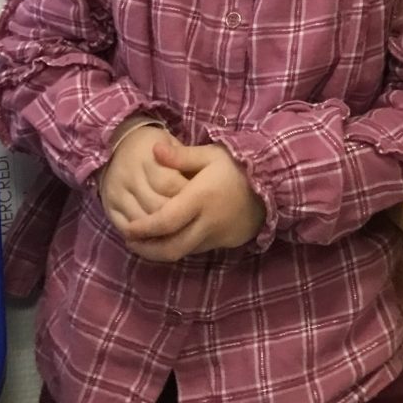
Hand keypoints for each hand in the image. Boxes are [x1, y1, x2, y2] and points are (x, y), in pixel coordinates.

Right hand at [99, 124, 186, 233]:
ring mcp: (115, 193)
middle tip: (196, 223)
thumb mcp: (173, 142)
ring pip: (141, 221)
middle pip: (156, 206)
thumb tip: (195, 179)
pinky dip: (143, 238)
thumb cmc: (155, 145)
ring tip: (182, 234)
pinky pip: (126, 228)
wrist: (121, 144)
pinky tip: (160, 240)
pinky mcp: (109, 207)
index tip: (203, 204)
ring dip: (161, 232)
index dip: (188, 197)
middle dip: (178, 218)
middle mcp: (128, 175)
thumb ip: (185, 158)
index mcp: (147, 156)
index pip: (169, 184)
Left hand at [116, 138, 265, 262]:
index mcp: (200, 198)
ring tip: (146, 242)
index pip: (165, 221)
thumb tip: (154, 150)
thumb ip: (180, 155)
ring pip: (184, 252)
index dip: (143, 228)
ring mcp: (218, 235)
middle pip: (172, 247)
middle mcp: (208, 221)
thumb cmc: (239, 166)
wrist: (275, 184)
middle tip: (131, 243)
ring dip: (162, 251)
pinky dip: (182, 245)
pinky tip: (172, 236)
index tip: (127, 229)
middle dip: (147, 250)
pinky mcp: (226, 242)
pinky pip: (198, 248)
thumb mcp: (211, 154)